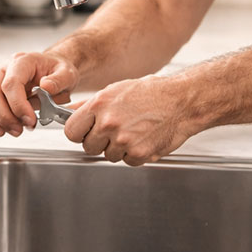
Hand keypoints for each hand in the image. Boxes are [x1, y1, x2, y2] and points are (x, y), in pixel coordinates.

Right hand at [0, 51, 78, 137]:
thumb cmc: (57, 71)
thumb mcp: (68, 73)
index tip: (29, 120)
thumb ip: (59, 80)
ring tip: (6, 132)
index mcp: (22, 61)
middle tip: (19, 130)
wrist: (52, 69)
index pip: (10, 83)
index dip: (17, 105)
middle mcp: (3, 69)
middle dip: (4, 117)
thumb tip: (46, 85)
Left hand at [64, 75, 198, 165]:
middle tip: (116, 130)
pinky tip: (143, 138)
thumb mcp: (117, 90)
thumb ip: (90, 104)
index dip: (79, 132)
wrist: (181, 101)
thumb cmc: (152, 93)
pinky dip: (134, 154)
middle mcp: (109, 123)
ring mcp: (123, 140)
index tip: (86, 131)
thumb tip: (69, 111)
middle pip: (88, 147)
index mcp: (100, 104)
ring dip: (118, 148)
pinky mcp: (138, 154)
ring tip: (134, 131)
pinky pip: (127, 161)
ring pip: (108, 155)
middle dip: (99, 141)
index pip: (71, 130)